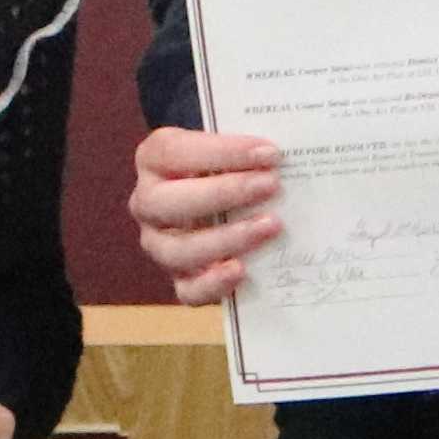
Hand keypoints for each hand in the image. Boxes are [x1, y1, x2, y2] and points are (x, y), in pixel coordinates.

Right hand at [130, 125, 282, 299]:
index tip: (268, 153)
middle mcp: (147, 203)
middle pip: (166, 202)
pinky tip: (241, 270)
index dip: (220, 152)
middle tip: (270, 185)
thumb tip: (291, 150)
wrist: (222, 196)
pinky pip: (187, 290)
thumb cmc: (229, 166)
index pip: (173, 152)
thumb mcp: (230, 149)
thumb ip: (247, 149)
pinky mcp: (179, 278)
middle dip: (223, 192)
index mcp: (153, 160)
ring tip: (271, 225)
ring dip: (226, 238)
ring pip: (176, 250)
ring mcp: (159, 244)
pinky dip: (213, 283)